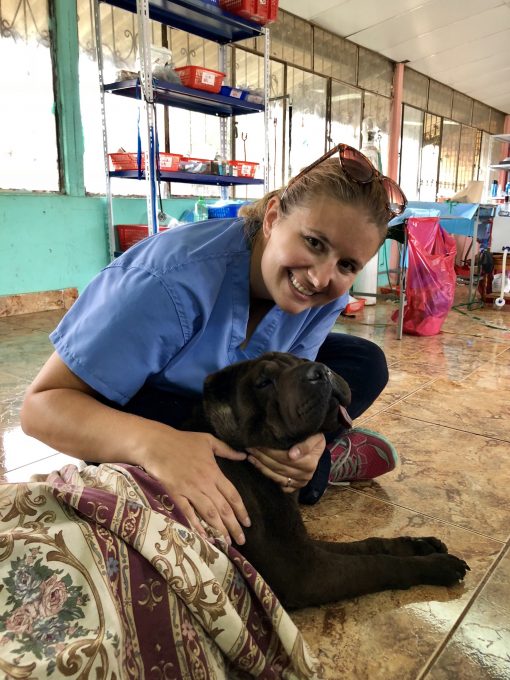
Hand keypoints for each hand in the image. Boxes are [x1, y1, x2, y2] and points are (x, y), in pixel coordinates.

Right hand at [139, 422, 250, 544]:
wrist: (156, 444)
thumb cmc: (182, 440)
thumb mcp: (208, 440)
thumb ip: (227, 450)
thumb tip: (243, 455)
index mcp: (214, 472)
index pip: (232, 495)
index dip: (241, 510)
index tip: (247, 523)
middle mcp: (204, 484)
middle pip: (223, 509)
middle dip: (234, 526)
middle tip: (241, 541)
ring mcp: (189, 491)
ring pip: (208, 514)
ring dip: (219, 530)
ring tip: (227, 542)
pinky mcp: (175, 495)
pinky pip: (188, 513)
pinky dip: (197, 526)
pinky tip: (204, 537)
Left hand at [246, 433, 325, 493]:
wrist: (318, 447)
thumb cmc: (315, 437)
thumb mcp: (315, 437)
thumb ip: (305, 445)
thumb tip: (292, 455)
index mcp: (310, 464)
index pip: (284, 458)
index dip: (270, 451)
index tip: (258, 443)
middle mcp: (305, 476)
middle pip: (278, 467)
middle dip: (262, 457)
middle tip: (250, 448)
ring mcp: (299, 483)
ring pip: (276, 476)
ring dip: (260, 466)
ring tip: (250, 456)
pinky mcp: (294, 487)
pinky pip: (277, 484)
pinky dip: (266, 475)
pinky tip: (257, 466)